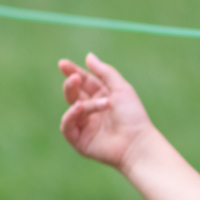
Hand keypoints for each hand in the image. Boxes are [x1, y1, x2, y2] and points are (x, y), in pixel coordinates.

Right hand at [58, 54, 157, 170]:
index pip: (83, 82)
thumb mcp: (120, 88)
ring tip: (104, 103)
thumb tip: (88, 56)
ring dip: (85, 104)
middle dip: (71, 84)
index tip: (63, 64)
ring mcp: (84, 126)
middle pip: (73, 93)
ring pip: (73, 108)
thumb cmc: (133, 115)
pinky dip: (70, 116)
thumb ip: (104, 72)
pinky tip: (79, 109)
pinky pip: (66, 126)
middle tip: (74, 78)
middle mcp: (92, 111)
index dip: (73, 72)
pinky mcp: (79, 140)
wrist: (136, 142)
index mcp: (102, 97)